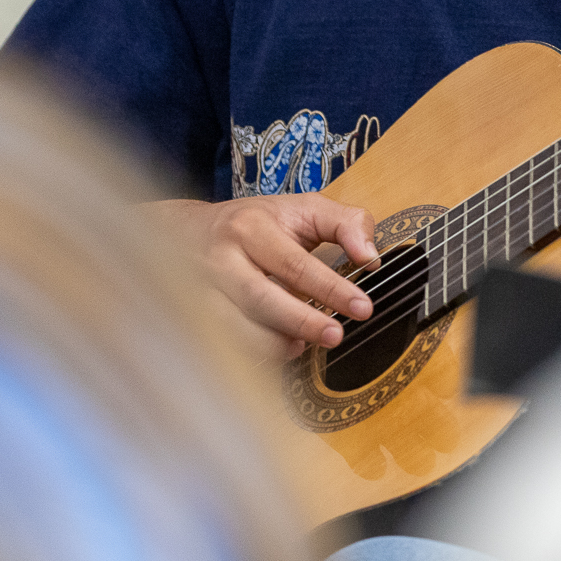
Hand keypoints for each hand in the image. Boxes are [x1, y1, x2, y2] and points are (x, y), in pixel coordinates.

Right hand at [149, 194, 380, 359]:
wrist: (190, 230)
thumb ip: (347, 223)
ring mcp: (201, 289)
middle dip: (301, 322)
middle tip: (336, 336)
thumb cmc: (259, 222)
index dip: (331, 289)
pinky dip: (253, 352)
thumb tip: (371, 258)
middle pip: (260, 298)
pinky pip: (221, 343)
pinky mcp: (194, 314)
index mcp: (251, 228)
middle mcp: (222, 259)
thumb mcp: (305, 208)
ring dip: (274, 343)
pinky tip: (280, 349)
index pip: (294, 263)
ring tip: (306, 345)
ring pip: (234, 326)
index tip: (363, 308)